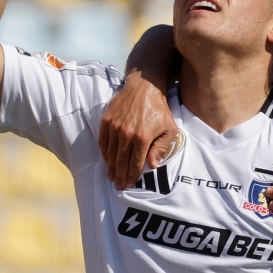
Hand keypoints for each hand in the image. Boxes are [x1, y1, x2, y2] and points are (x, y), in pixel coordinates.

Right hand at [98, 69, 177, 189]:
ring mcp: (114, 127)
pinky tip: (107, 159)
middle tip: (118, 185)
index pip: (135, 163)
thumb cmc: (159, 109)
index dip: (131, 176)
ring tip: (111, 175)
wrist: (144, 87)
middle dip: (119, 175)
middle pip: (121, 161)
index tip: (128, 184)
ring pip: (110, 153)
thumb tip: (153, 165)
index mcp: (142, 137)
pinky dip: (104, 152)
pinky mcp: (106, 120)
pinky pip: (103, 141)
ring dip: (110, 166)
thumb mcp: (169, 129)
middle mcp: (126, 134)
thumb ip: (162, 148)